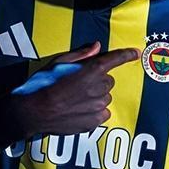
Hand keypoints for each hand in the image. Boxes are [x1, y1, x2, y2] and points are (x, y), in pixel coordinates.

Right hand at [9, 41, 139, 137]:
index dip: (125, 55)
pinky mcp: (94, 122)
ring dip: (95, 95)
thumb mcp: (56, 63)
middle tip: (78, 82)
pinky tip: (77, 109)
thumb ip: (80, 55)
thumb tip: (96, 47)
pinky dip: (94, 110)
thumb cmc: (41, 85)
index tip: (135, 53)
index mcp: (89, 71)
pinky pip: (103, 113)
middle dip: (97, 79)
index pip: (113, 60)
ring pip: (105, 97)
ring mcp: (97, 107)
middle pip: (108, 81)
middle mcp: (97, 89)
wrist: (32, 112)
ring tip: (75, 98)